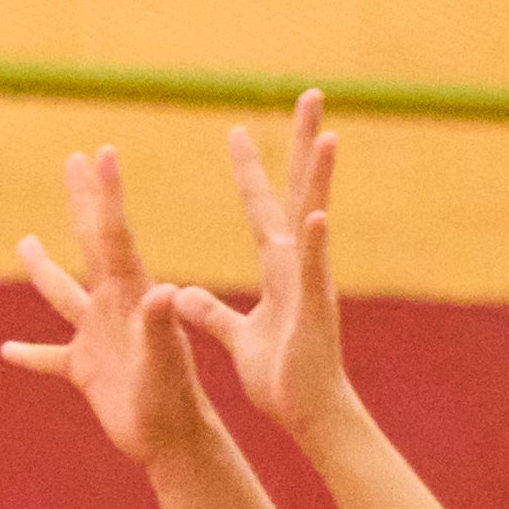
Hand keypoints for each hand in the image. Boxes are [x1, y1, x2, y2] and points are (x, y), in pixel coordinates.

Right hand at [3, 140, 210, 464]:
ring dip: (44, 269)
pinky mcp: (87, 369)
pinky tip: (6, 351)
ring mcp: (98, 337)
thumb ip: (161, 327)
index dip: (104, 194)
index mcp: (133, 296)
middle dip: (82, 201)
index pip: (113, 235)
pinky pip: (50, 357)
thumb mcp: (164, 364)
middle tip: (73, 159)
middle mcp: (114, 307)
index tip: (100, 153)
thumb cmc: (173, 404)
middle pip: (92, 244)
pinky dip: (30, 354)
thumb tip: (162, 290)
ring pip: (63, 294)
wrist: (176, 442)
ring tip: (24, 241)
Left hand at [182, 90, 352, 431]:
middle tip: (312, 94)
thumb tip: (180, 295)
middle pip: (298, 190)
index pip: (261, 206)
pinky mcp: (312, 310)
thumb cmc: (280, 377)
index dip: (251, 169)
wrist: (305, 413)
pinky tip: (317, 215)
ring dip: (322, 177)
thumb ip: (211, 313)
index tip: (238, 129)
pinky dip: (313, 244)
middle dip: (302, 144)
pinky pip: (312, 272)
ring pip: (314, 217)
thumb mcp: (237, 337)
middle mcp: (295, 264)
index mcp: (278, 267)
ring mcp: (309, 282)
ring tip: (328, 135)